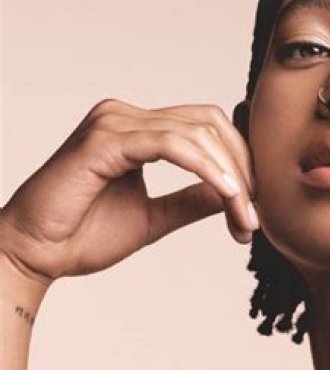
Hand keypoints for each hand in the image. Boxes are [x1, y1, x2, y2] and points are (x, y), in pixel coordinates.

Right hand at [0, 98, 258, 286]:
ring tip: (243, 218)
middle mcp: (125, 116)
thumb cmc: (82, 236)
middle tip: (252, 219)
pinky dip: (206, 170)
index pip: (206, 126)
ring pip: (197, 132)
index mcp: (137, 130)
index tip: (252, 212)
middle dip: (242, 170)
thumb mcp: (155, 218)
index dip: (239, 163)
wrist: (36, 254)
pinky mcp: (104, 140)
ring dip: (230, 177)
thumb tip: (237, 194)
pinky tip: (227, 197)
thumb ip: (193, 201)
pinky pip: (172, 145)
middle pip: (210, 123)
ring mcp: (113, 122)